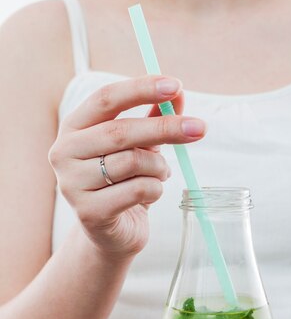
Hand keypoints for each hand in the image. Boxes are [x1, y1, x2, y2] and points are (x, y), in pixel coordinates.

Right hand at [48, 75, 205, 259]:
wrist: (112, 233)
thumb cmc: (124, 183)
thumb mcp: (139, 147)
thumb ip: (153, 119)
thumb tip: (178, 93)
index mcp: (73, 128)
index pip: (105, 99)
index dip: (141, 89)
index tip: (175, 85)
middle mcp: (64, 152)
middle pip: (120, 131)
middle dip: (165, 128)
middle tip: (199, 128)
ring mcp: (72, 184)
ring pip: (132, 162)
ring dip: (159, 167)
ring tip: (162, 173)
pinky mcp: (89, 212)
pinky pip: (138, 190)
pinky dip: (156, 189)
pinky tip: (152, 193)